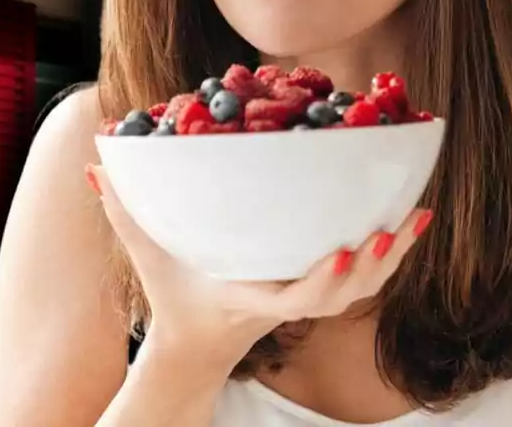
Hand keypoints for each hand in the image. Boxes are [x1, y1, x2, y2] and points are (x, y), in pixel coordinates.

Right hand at [86, 163, 432, 363]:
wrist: (196, 343)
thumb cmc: (173, 297)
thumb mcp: (145, 257)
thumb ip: (122, 214)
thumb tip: (94, 167)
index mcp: (251, 299)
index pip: (295, 301)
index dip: (323, 281)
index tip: (343, 252)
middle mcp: (285, 302)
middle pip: (343, 296)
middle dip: (374, 265)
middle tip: (395, 226)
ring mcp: (304, 299)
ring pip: (362, 288)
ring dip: (394, 257)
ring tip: (417, 216)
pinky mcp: (316, 288)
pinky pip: (362, 276)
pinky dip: (389, 252)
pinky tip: (409, 218)